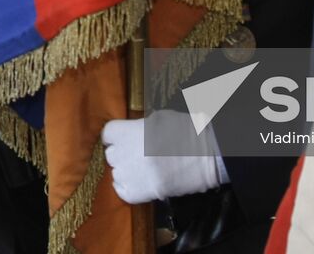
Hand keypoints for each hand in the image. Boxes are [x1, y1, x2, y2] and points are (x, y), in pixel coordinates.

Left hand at [102, 110, 226, 203]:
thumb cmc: (185, 132)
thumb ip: (137, 126)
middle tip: (137, 153)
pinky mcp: (139, 194)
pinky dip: (128, 187)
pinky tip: (141, 180)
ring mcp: (132, 176)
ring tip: (143, 168)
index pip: (107, 133)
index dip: (115, 136)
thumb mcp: (158, 119)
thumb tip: (126, 132)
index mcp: (130, 132)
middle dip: (122, 153)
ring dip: (126, 170)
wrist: (206, 157)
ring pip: (116, 173)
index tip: (122, 138)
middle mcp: (126, 154)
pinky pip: (121, 191)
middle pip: (111, 154)